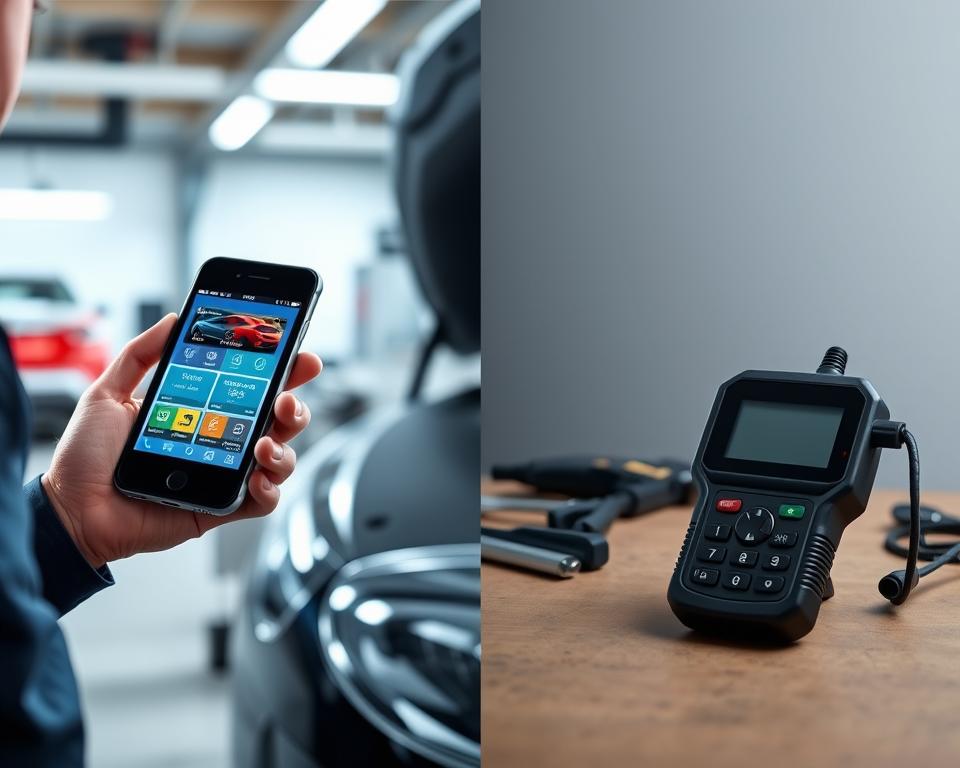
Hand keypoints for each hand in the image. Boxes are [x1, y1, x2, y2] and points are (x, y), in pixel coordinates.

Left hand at [41, 314, 322, 567]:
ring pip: (280, 458)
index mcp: (204, 411)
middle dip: (295, 407)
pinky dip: (270, 489)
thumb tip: (173, 318)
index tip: (299, 355)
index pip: (254, 386)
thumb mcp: (107, 393)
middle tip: (285, 401)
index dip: (284, 371)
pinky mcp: (223, 507)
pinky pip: (264, 500)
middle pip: (279, 421)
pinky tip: (256, 479)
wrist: (72, 510)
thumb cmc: (86, 457)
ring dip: (284, 448)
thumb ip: (140, 355)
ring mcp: (226, 475)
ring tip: (262, 445)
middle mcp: (222, 441)